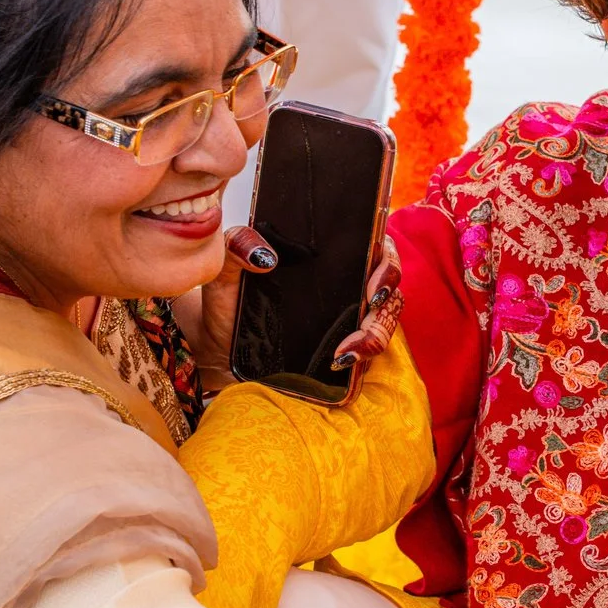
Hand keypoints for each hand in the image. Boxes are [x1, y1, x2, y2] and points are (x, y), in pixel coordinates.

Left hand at [183, 230, 402, 404]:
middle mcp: (344, 284)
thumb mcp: (224, 267)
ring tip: (347, 351)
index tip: (372, 280)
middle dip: (387, 300)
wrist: (218, 347)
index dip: (387, 260)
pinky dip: (362, 356)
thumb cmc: (227, 301)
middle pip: (388, 286)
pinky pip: (367, 350)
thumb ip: (238, 244)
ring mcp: (346, 318)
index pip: (375, 245)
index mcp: (327, 255)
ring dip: (375, 335)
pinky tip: (340, 362)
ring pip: (384, 320)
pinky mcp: (342, 348)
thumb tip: (266, 255)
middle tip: (370, 308)